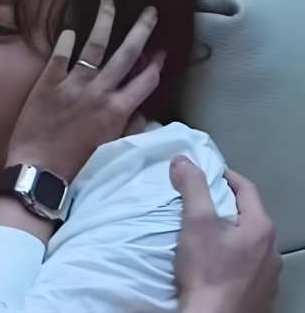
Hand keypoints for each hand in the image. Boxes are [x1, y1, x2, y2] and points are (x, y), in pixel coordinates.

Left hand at [7, 0, 164, 181]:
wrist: (38, 168)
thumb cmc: (75, 164)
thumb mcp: (111, 148)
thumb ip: (128, 126)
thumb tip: (140, 111)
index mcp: (118, 110)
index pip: (146, 80)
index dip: (157, 64)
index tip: (161, 51)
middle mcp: (100, 93)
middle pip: (126, 54)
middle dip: (141, 30)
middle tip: (150, 10)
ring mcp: (73, 85)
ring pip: (94, 47)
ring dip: (104, 22)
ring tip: (108, 2)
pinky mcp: (47, 83)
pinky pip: (59, 56)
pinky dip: (66, 41)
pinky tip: (71, 30)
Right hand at [172, 157, 281, 312]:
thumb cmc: (207, 269)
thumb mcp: (196, 222)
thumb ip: (192, 188)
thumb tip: (182, 160)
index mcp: (260, 227)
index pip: (246, 189)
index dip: (225, 176)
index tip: (206, 172)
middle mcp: (272, 249)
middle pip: (249, 217)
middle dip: (226, 207)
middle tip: (200, 203)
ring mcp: (269, 274)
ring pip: (250, 244)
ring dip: (231, 235)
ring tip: (206, 236)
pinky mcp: (261, 293)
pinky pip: (249, 266)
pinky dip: (234, 258)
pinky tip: (217, 265)